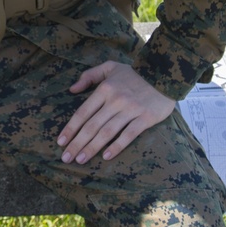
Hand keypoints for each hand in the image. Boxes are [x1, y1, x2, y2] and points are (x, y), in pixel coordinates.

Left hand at [57, 61, 175, 165]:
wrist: (164, 74)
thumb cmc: (134, 73)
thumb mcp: (110, 67)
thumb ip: (89, 75)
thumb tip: (72, 89)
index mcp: (105, 89)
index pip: (83, 112)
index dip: (70, 128)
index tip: (60, 142)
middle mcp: (116, 100)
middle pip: (92, 125)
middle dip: (77, 143)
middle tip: (66, 158)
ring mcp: (131, 110)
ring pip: (107, 132)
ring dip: (92, 147)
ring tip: (80, 159)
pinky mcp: (145, 118)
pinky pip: (128, 135)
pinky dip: (116, 146)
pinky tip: (106, 156)